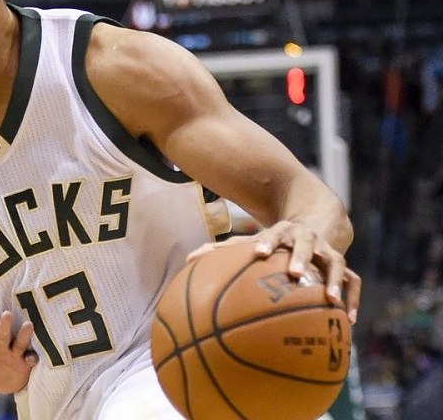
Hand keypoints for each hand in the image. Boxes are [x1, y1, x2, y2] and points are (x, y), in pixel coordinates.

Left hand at [0, 311, 38, 394]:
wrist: (0, 384)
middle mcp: (1, 347)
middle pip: (3, 334)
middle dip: (5, 325)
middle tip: (7, 314)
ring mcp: (14, 354)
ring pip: (20, 342)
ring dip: (24, 334)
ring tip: (28, 325)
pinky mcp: (25, 364)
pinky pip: (31, 359)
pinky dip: (32, 358)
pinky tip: (32, 359)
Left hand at [188, 220, 361, 323]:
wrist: (317, 221)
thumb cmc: (275, 240)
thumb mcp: (254, 240)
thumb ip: (223, 250)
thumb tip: (187, 259)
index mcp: (283, 233)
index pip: (273, 234)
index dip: (266, 242)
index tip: (257, 253)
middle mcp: (307, 239)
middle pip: (307, 245)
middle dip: (300, 257)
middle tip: (294, 273)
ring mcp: (328, 252)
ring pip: (336, 263)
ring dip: (334, 280)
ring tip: (331, 300)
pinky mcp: (344, 265)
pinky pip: (354, 282)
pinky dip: (352, 299)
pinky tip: (348, 320)